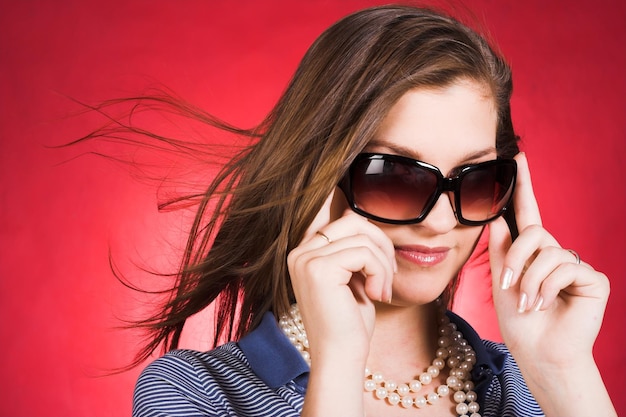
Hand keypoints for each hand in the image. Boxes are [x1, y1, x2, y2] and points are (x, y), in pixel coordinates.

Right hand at [287, 190, 395, 416]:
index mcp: (304, 253)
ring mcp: (306, 259)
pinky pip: (364, 254)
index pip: (341, 220)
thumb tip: (353, 212)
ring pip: (363, 238)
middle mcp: (299, 253)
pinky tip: (378, 295)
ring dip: (383, 265)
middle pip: (352, 221)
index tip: (381, 265)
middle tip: (389, 274)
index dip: (369, 236)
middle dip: (380, 244)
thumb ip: (350, 247)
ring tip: (383, 291)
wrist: (340, 357)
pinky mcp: (319, 269)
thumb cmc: (349, 323)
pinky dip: (380, 273)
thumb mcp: (351, 277)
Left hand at [488, 153, 614, 414]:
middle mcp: (555, 254)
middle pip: (534, 233)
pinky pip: (565, 267)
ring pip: (548, 252)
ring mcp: (575, 266)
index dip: (524, 186)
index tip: (517, 157)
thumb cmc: (519, 321)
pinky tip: (546, 305)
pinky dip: (548, 287)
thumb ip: (501, 250)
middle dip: (516, 260)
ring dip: (531, 280)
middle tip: (511, 286)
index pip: (527, 214)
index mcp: (532, 253)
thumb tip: (497, 217)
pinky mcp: (593, 279)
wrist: (538, 353)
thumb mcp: (502, 281)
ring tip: (530, 303)